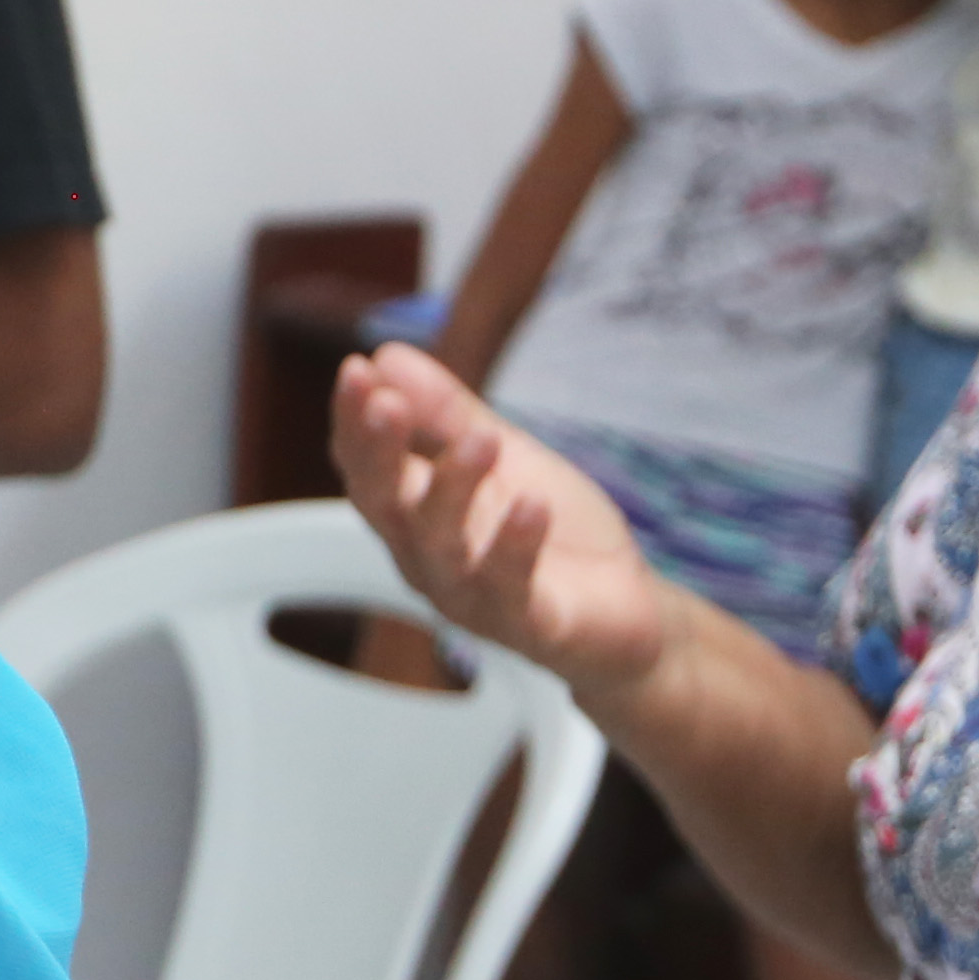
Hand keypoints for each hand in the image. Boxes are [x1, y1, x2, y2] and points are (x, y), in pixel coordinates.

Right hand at [328, 343, 679, 703]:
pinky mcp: (524, 625)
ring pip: (440, 546)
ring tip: (482, 440)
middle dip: (378, 454)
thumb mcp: (503, 453)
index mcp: (412, 513)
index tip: (356, 368)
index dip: (353, 421)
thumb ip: (446, 412)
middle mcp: (425, 557)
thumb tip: (386, 354)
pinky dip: (516, 546)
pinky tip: (532, 505)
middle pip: (382, 507)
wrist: (626, 604)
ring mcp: (470, 596)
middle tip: (385, 403)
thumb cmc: (550, 527)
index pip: (363, 466)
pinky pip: (510, 589)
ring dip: (454, 489)